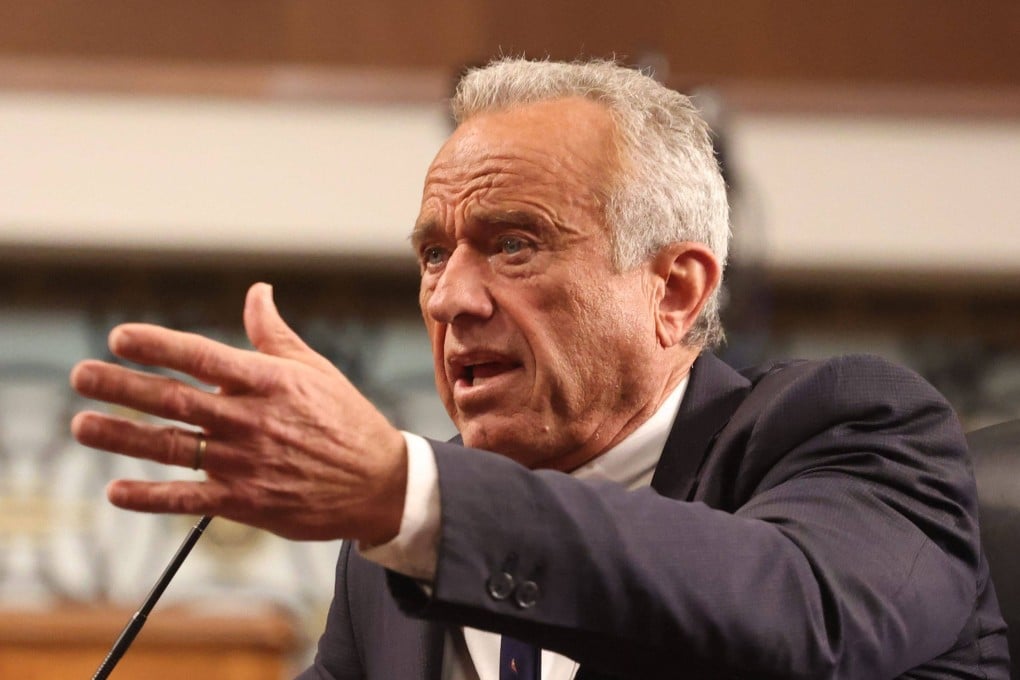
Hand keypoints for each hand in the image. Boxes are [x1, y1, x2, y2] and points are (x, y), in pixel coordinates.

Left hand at [69, 282, 407, 543]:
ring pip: (171, 446)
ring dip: (122, 435)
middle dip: (122, 385)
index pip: (202, 356)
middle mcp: (250, 419)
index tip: (119, 337)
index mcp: (268, 382)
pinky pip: (187, 499)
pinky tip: (116, 491)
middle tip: (81, 375)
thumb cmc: (347, 420)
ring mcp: (244, 462)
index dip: (158, 345)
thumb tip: (257, 291)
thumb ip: (274, 334)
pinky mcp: (245, 501)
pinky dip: (149, 497)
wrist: (378, 483)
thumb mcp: (315, 368)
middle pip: (174, 399)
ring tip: (82, 424)